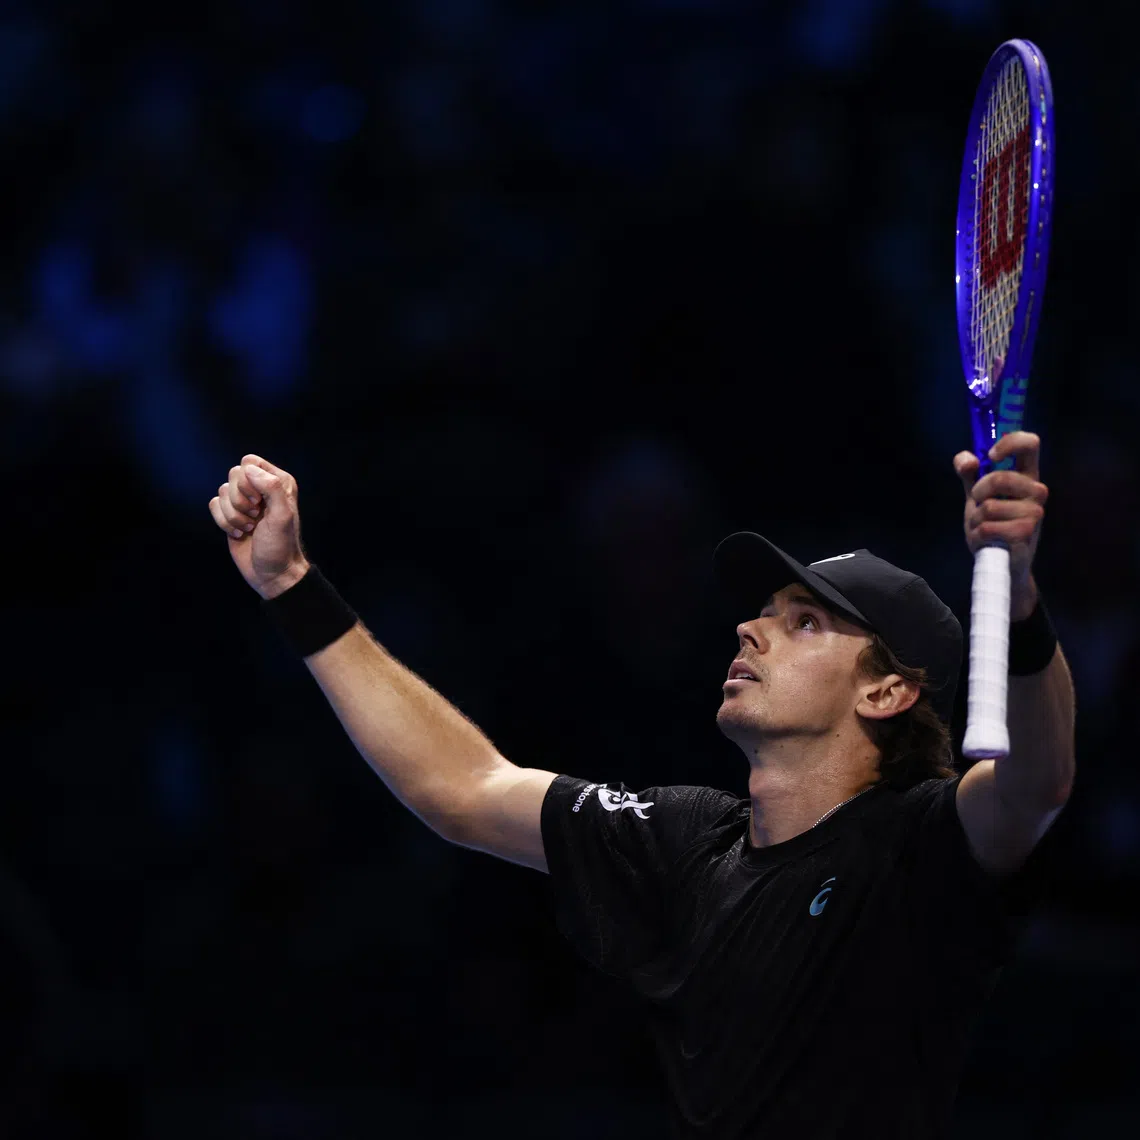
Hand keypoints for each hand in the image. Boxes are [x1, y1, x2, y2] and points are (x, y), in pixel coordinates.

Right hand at [208, 455, 310, 598]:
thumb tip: (247, 469)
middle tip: (255, 516)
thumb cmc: (281, 545)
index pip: (250, 462)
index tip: (259, 501)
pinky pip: (214, 505)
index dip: (248, 479)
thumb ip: (271, 487)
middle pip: (233, 474)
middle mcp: (261, 488)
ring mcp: (244, 502)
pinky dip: (223, 521)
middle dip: (240, 499)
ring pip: (222, 491)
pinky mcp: (230, 515)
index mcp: (278, 483)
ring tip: (249, 528)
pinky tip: (238, 533)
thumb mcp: (283, 515)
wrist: (272, 573)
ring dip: (233, 514)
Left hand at [953, 431, 1046, 619]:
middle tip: (977, 503)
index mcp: (1027, 477)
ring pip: (989, 506)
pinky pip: (987, 527)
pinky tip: (986, 540)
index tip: (990, 456)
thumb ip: (969, 474)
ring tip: (985, 526)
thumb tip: (966, 458)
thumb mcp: (978, 496)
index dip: (1009, 442)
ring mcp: (1035, 514)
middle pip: (999, 477)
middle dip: (978, 492)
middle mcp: (1037, 492)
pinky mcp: (1026, 534)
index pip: (1030, 444)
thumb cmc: (993, 524)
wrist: (1001, 562)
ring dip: (977, 518)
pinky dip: (978, 534)